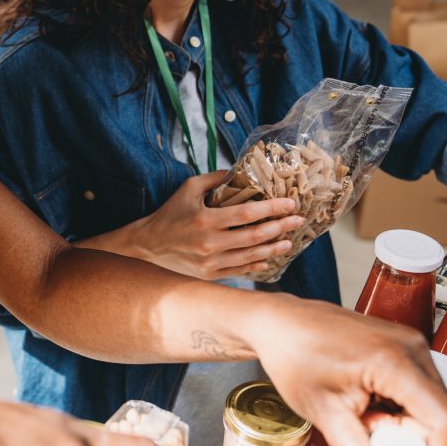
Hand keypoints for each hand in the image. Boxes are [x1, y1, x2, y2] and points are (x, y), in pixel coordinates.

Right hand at [124, 171, 303, 279]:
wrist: (148, 246)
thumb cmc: (169, 213)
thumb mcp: (188, 188)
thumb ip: (214, 178)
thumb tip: (239, 170)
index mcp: (205, 219)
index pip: (247, 214)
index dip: (272, 208)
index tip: (290, 203)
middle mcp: (209, 243)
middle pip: (254, 236)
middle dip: (280, 228)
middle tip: (298, 221)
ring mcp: (209, 262)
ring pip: (250, 257)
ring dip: (273, 249)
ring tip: (289, 242)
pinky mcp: (208, 274)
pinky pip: (238, 271)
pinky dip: (255, 266)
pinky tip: (268, 260)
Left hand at [242, 301, 446, 445]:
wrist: (280, 324)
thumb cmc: (295, 358)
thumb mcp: (326, 415)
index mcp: (395, 362)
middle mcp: (413, 348)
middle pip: (443, 416)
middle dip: (415, 443)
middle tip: (373, 442)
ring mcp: (412, 344)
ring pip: (434, 406)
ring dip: (407, 427)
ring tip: (366, 420)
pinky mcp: (406, 347)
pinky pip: (422, 391)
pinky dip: (402, 410)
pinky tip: (370, 407)